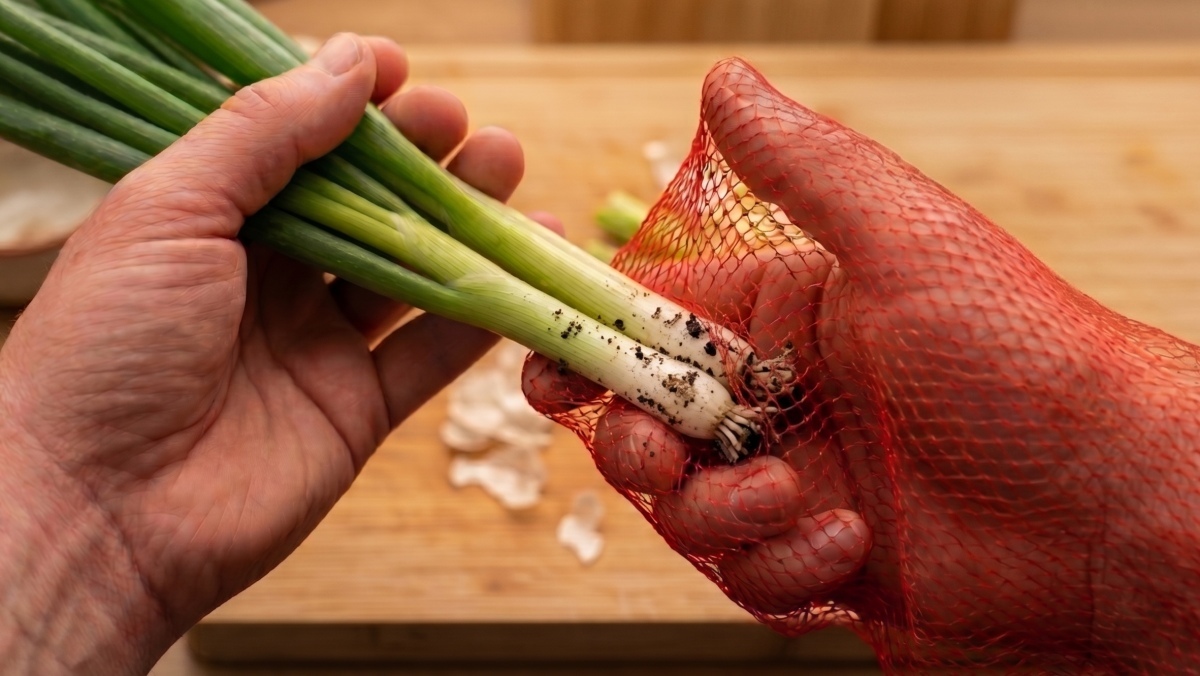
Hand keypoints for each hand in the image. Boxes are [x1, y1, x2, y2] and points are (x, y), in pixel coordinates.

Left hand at [0, 34, 536, 672]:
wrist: (97, 512)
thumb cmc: (105, 347)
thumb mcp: (169, 211)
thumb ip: (263, 133)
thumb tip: (348, 60)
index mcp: (210, 220)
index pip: (297, 145)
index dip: (351, 106)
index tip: (404, 73)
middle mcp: (267, 277)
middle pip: (364, 204)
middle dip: (420, 157)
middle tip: (467, 123)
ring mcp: (315, 344)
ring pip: (408, 270)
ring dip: (462, 221)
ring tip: (508, 167)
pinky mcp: (356, 408)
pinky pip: (430, 353)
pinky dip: (482, 314)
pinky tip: (522, 271)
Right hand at [525, 58, 1199, 668]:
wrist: (1116, 507)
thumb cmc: (1018, 355)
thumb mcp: (903, 240)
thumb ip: (801, 167)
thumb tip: (723, 79)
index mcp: (784, 317)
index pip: (652, 324)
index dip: (590, 343)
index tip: (550, 363)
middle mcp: (782, 400)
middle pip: (646, 425)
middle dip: (633, 443)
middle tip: (654, 449)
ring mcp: (799, 485)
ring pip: (685, 510)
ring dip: (716, 513)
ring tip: (793, 499)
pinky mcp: (821, 562)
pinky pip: (745, 576)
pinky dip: (780, 568)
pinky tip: (849, 544)